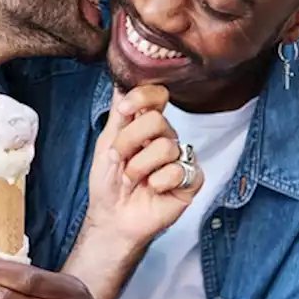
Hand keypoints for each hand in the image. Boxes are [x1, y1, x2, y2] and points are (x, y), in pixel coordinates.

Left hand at [87, 86, 203, 244]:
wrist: (113, 217)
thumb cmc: (108, 182)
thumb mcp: (106, 144)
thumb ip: (118, 115)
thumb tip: (121, 81)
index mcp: (146, 126)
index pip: (157, 96)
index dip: (143, 97)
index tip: (125, 110)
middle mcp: (165, 138)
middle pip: (157, 120)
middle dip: (129, 142)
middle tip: (118, 160)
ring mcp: (180, 159)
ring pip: (165, 147)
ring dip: (139, 167)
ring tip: (132, 180)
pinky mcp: (191, 181)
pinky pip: (180, 170)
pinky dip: (159, 182)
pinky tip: (153, 190)